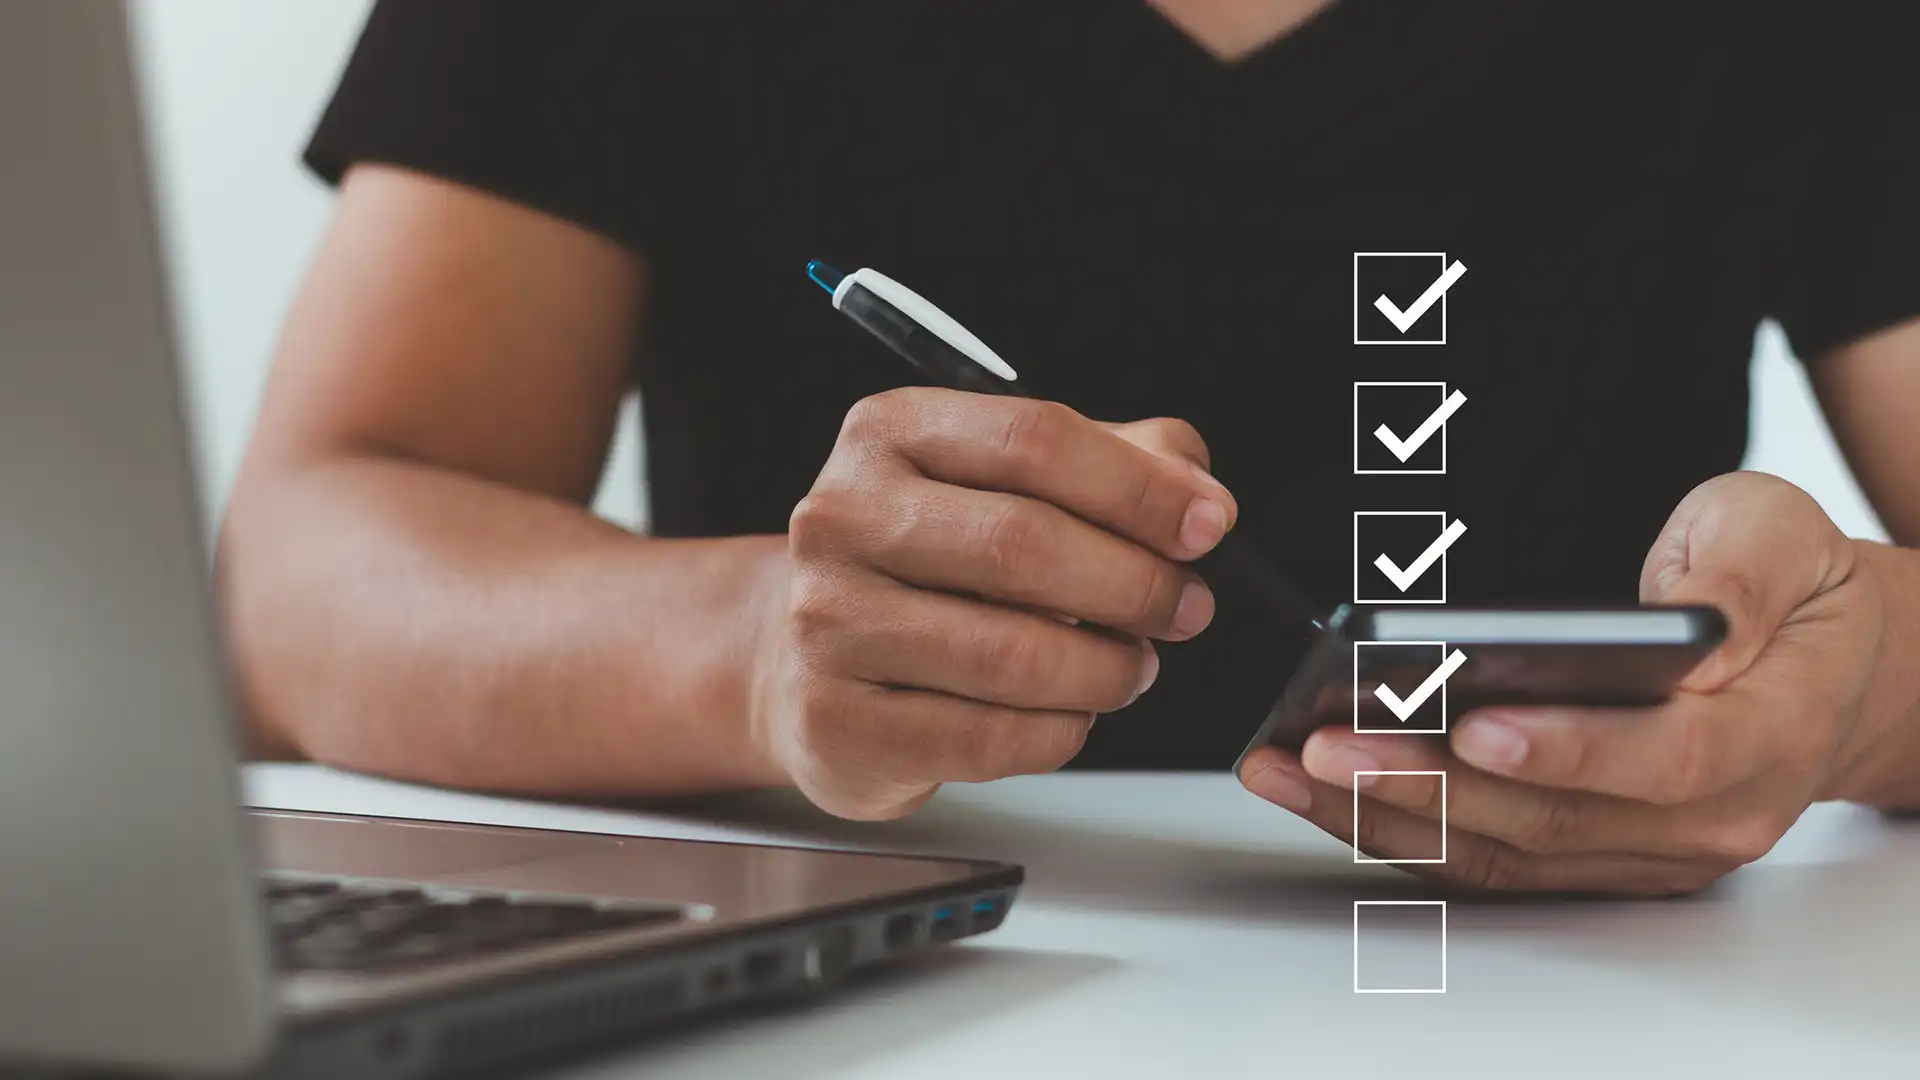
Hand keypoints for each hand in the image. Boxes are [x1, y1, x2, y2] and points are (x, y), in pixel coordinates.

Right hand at [755, 387, 1236, 819]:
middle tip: (1184, 609)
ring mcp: (826, 624)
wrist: (803, 660)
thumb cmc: (929, 566)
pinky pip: (987, 739)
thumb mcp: (1012, 483)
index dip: (1138, 487)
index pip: (1033, 438)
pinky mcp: (837, 722)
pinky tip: (1067, 714)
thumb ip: (1117, 463)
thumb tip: (1199, 495)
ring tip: (1131, 667)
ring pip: (1011, 656)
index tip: (1208, 527)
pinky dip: (1057, 733)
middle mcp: (841, 518)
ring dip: (1104, 670)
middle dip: (1133, 585)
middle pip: (1023, 545)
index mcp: (890, 433)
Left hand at [1241, 472, 1885, 895]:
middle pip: (1555, 821)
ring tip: (1292, 767)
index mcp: (1765, 733)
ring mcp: (1647, 851)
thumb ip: (1737, 573)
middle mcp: (1706, 816)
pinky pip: (1489, 860)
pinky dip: (1400, 832)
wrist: (1831, 672)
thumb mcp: (1782, 537)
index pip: (1663, 757)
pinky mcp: (1594, 859)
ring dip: (1388, 817)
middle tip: (1329, 745)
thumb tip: (1680, 619)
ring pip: (1505, 852)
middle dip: (1430, 785)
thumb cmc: (1793, 596)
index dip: (1568, 749)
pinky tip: (1320, 793)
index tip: (1476, 725)